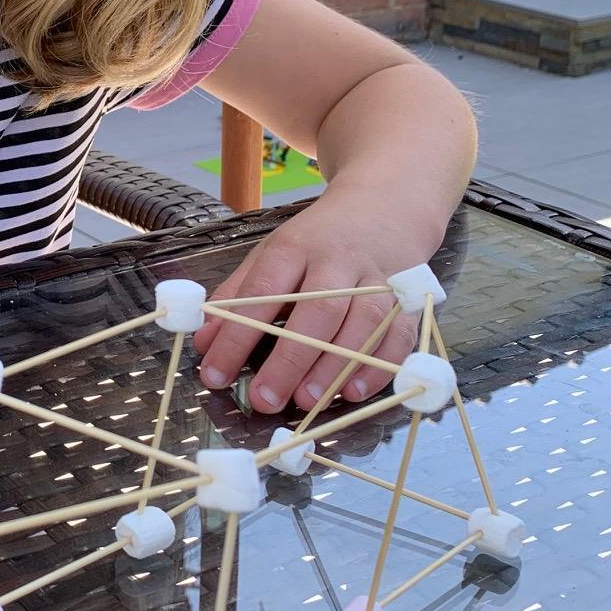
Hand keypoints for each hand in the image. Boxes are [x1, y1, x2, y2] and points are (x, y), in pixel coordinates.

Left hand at [190, 192, 423, 414]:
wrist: (385, 207)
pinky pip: (398, 335)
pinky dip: (378, 367)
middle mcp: (339, 261)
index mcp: (295, 247)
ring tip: (307, 402)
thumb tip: (204, 342)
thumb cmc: (317, 241)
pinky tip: (353, 392)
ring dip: (334, 367)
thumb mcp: (270, 255)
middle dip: (290, 360)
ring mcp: (378, 279)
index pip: (262, 292)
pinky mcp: (407, 298)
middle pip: (318, 311)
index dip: (237, 336)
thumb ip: (236, 296)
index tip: (215, 375)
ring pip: (362, 324)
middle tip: (265, 399)